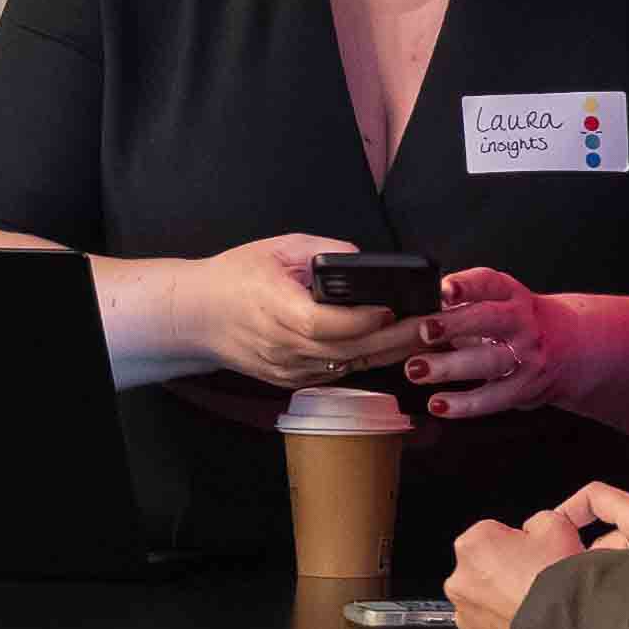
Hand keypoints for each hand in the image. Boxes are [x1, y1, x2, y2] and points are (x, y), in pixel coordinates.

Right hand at [187, 233, 442, 396]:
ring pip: (347, 366)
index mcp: (276, 310)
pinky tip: (393, 348)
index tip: (394, 307)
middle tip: (432, 326)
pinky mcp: (291, 380)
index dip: (364, 320)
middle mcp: (284, 347)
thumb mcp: (276, 248)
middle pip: (348, 350)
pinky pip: (336, 372)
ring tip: (425, 337)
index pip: (327, 324)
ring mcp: (288, 369)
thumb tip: (360, 259)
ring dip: (388, 353)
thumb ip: (321, 250)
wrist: (195, 316)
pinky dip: (365, 361)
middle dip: (395, 339)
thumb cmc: (234, 277)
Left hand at [408, 266, 559, 415]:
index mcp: (510, 295)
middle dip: (455, 324)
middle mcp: (520, 322)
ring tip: (417, 369)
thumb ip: (461, 303)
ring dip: (450, 367)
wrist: (568, 349)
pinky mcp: (524, 387)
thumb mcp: (498, 302)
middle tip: (423, 330)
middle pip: (489, 319)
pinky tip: (438, 403)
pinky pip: (493, 398)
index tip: (443, 289)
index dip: (466, 285)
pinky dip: (464, 404)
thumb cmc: (516, 324)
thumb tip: (411, 311)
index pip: (488, 283)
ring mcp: (525, 356)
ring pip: (489, 361)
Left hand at [442, 505, 555, 628]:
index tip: (531, 552)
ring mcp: (465, 613)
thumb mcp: (556, 526)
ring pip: (483, 600)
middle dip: (504, 572)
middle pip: (483, 568)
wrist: (565, 628)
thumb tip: (533, 528)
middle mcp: (460, 579)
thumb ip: (536, 520)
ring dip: (501, 600)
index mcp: (473, 544)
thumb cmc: (558, 581)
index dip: (516, 542)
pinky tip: (525, 622)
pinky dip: (502, 626)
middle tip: (534, 579)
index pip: (492, 534)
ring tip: (531, 603)